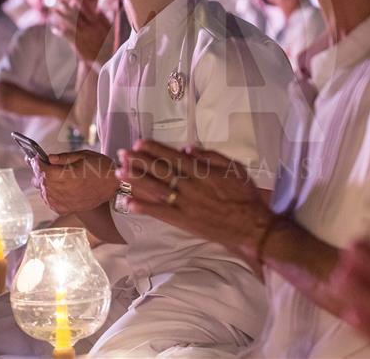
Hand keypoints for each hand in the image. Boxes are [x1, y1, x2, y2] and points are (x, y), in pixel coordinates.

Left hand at [29, 150, 117, 214]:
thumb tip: (48, 158)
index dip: (37, 163)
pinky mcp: (67, 209)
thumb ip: (64, 157)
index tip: (38, 159)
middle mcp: (62, 190)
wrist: (113, 185)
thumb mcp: (84, 155)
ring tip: (52, 177)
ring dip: (45, 184)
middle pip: (40, 182)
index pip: (41, 170)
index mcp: (65, 175)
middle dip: (40, 172)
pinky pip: (51, 204)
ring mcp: (64, 202)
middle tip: (45, 166)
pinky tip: (56, 189)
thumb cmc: (100, 167)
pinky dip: (50, 196)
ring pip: (43, 193)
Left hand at [49, 0, 112, 63]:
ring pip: (70, 23)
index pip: (87, 9)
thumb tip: (99, 8)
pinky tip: (54, 29)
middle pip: (76, 14)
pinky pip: (67, 36)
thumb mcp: (109, 29)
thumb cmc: (107, 43)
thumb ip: (104, 18)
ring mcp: (83, 35)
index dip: (79, 2)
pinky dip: (60, 32)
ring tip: (54, 11)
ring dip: (61, 16)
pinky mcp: (78, 44)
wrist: (106, 58)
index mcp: (97, 22)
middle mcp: (90, 27)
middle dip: (67, 6)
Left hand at [117, 140, 271, 264]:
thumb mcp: (235, 169)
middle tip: (121, 154)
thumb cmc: (245, 196)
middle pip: (159, 171)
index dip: (154, 150)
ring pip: (156, 189)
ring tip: (119, 173)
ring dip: (136, 181)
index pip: (172, 157)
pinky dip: (144, 207)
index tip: (139, 143)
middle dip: (139, 161)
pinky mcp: (184, 221)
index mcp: (201, 172)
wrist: (251, 227)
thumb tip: (187, 148)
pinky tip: (129, 202)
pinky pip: (160, 213)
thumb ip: (211, 157)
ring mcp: (185, 204)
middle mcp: (190, 186)